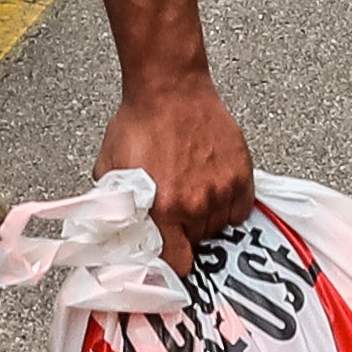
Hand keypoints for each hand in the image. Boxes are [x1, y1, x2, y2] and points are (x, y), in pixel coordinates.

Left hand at [98, 67, 259, 278]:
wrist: (169, 88)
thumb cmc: (140, 122)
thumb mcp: (110, 169)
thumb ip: (114, 207)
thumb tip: (112, 233)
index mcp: (163, 208)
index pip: (178, 263)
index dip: (171, 260)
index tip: (168, 254)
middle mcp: (196, 203)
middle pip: (198, 243)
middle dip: (184, 232)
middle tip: (174, 211)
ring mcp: (222, 189)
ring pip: (219, 227)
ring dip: (206, 217)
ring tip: (191, 192)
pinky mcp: (241, 174)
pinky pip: (240, 209)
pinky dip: (228, 204)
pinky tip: (212, 188)